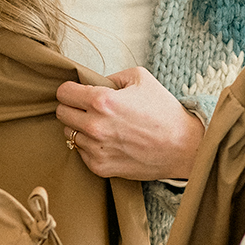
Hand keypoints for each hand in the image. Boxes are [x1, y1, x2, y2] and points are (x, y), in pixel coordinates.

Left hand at [55, 67, 203, 181]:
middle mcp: (95, 126)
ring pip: (68, 134)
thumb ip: (111, 76)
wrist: (183, 147)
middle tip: (89, 108)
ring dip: (80, 128)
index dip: (70, 90)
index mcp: (102, 101)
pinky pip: (80, 152)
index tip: (78, 92)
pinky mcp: (100, 167)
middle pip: (61, 113)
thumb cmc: (164, 111)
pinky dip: (89, 146)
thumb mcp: (140, 78)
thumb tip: (92, 82)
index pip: (63, 93)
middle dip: (72, 107)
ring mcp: (96, 149)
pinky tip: (108, 141)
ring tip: (102, 126)